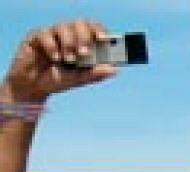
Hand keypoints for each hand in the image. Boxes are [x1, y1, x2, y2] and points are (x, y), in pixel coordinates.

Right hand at [2, 20, 117, 103]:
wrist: (34, 86)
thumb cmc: (58, 79)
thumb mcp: (78, 79)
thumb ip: (94, 73)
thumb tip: (114, 69)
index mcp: (82, 42)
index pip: (93, 28)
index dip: (100, 31)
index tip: (104, 39)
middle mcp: (68, 34)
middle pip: (80, 24)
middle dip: (84, 38)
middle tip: (84, 53)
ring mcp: (52, 34)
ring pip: (64, 27)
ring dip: (69, 44)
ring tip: (69, 60)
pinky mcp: (36, 36)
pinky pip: (46, 34)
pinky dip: (52, 47)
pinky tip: (55, 59)